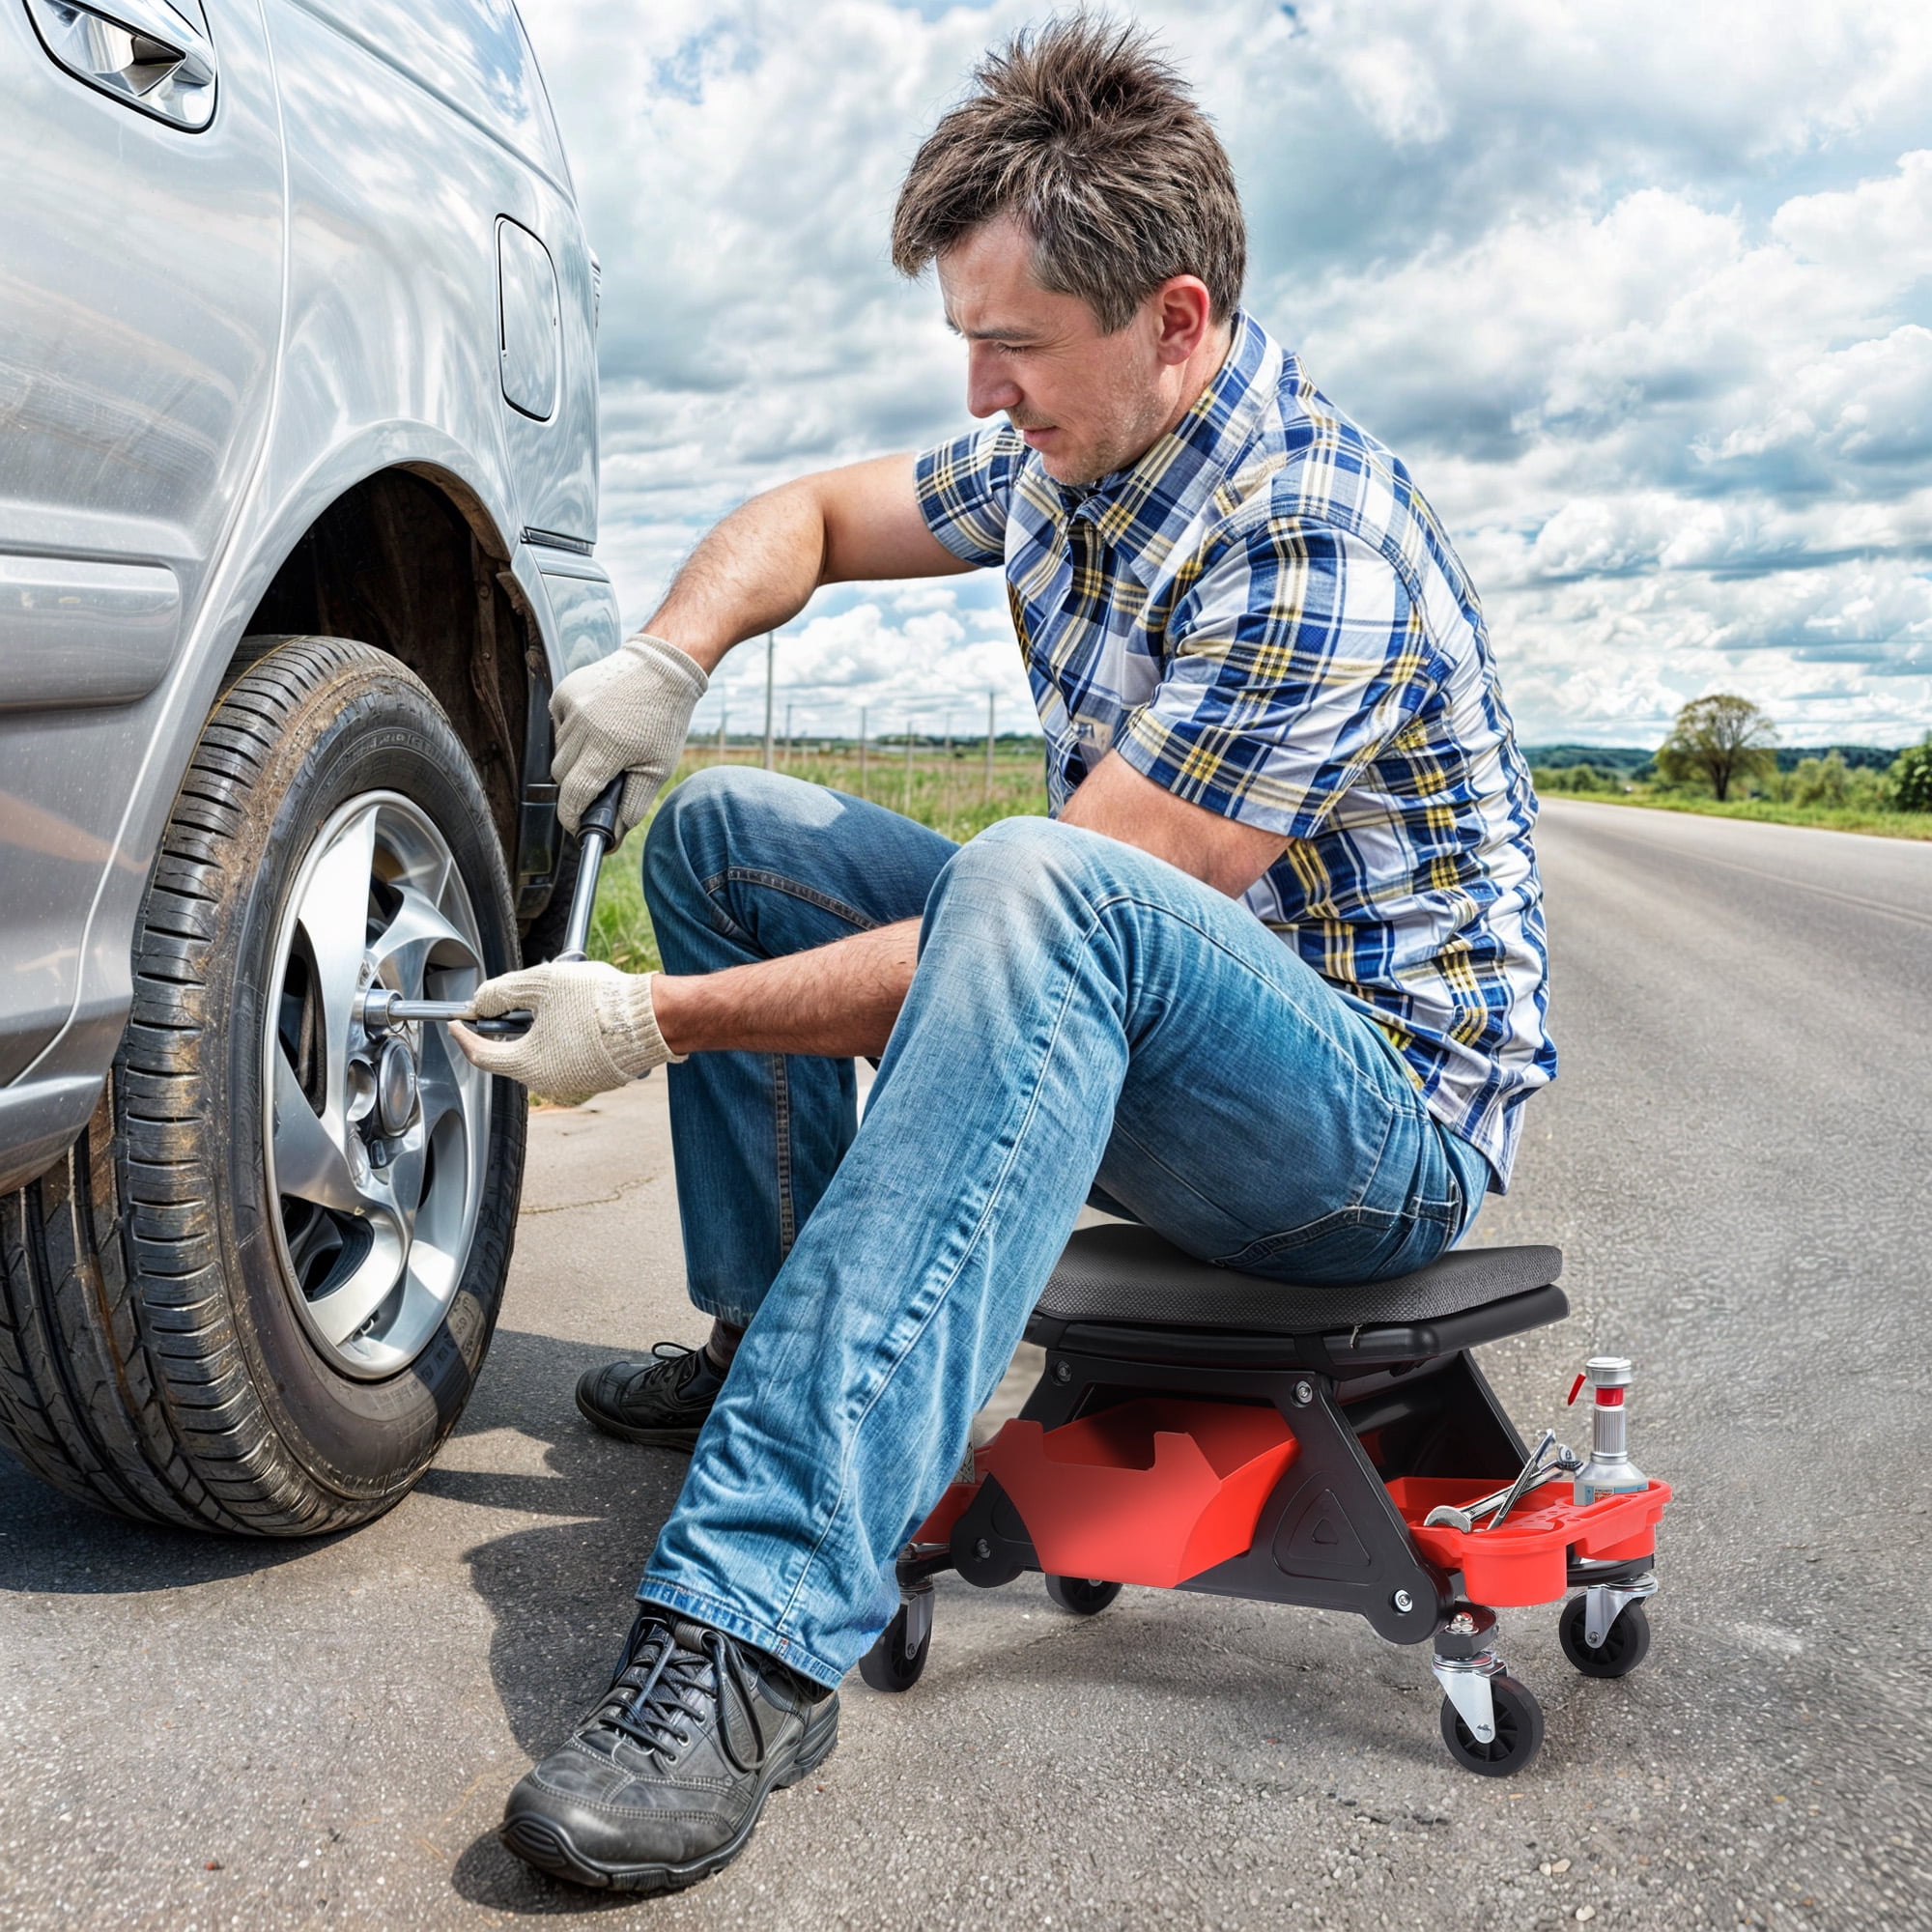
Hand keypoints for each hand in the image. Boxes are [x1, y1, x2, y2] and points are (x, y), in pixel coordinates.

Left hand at [448, 962, 682, 1106]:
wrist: (651, 1018)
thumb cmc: (596, 1002)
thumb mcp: (539, 983)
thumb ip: (500, 992)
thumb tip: (481, 1002)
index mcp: (527, 1063)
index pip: (481, 1054)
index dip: (465, 1035)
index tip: (457, 1021)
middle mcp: (549, 1082)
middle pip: (515, 1053)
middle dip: (512, 1025)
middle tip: (519, 1000)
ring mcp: (576, 1084)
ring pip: (545, 1054)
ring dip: (543, 1030)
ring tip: (561, 1002)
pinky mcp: (599, 1079)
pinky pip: (571, 1058)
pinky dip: (568, 1039)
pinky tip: (583, 1017)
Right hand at [551, 633, 708, 842]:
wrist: (663, 667)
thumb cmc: (664, 719)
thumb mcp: (657, 768)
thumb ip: (632, 806)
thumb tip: (612, 837)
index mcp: (608, 747)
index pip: (574, 794)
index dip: (571, 817)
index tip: (577, 826)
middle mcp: (583, 725)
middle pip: (561, 776)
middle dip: (577, 786)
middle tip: (601, 781)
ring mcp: (570, 706)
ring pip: (559, 752)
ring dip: (576, 758)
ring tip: (606, 745)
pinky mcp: (564, 691)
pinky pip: (558, 727)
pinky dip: (572, 734)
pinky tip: (598, 724)